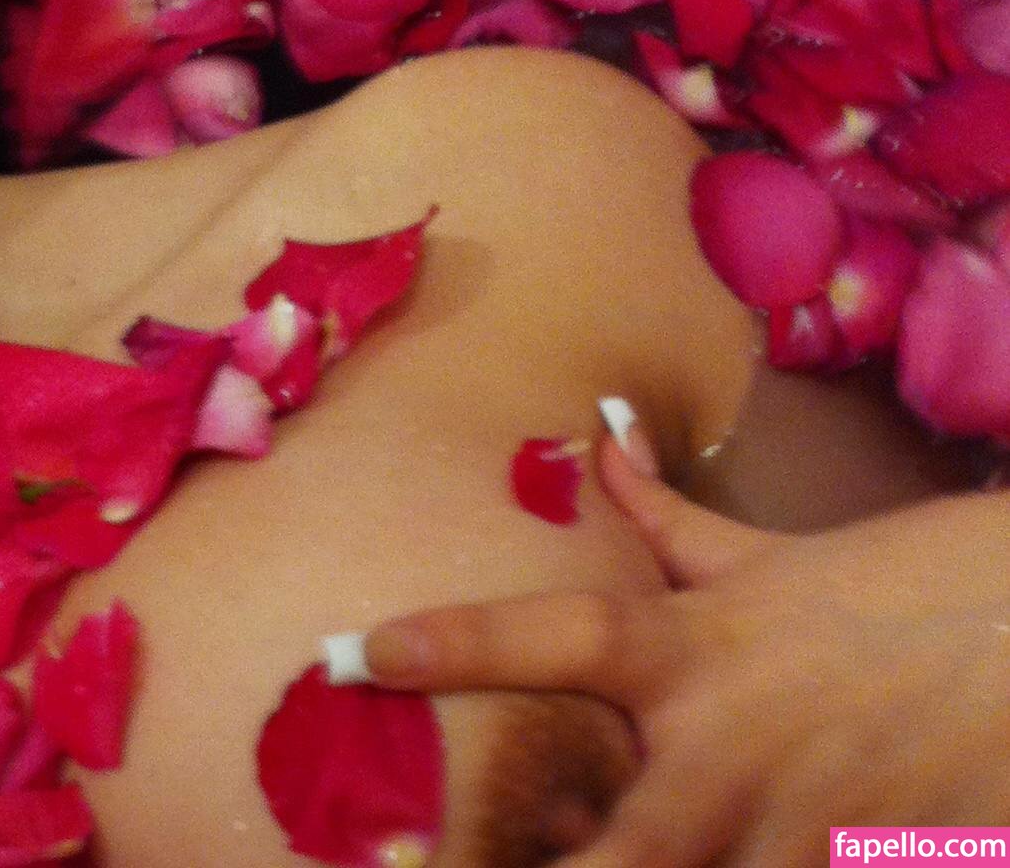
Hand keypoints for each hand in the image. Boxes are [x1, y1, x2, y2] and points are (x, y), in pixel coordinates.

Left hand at [363, 434, 1009, 866]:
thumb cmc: (900, 583)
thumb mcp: (771, 554)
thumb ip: (669, 515)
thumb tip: (602, 430)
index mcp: (697, 651)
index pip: (556, 637)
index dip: (449, 644)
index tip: (353, 655)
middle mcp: (734, 749)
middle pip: (614, 860)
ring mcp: (807, 831)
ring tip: (574, 856)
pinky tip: (748, 863)